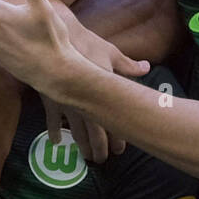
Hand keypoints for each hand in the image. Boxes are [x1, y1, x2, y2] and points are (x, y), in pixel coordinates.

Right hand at [50, 10, 147, 158]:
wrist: (56, 37)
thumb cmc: (85, 42)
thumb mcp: (109, 52)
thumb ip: (128, 65)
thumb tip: (146, 68)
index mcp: (102, 92)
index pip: (113, 120)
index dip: (117, 137)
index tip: (120, 149)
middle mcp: (85, 102)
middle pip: (94, 132)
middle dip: (99, 147)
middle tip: (102, 160)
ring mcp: (67, 103)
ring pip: (75, 130)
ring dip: (81, 144)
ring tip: (86, 156)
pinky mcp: (51, 99)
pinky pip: (52, 120)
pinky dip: (54, 131)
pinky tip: (56, 142)